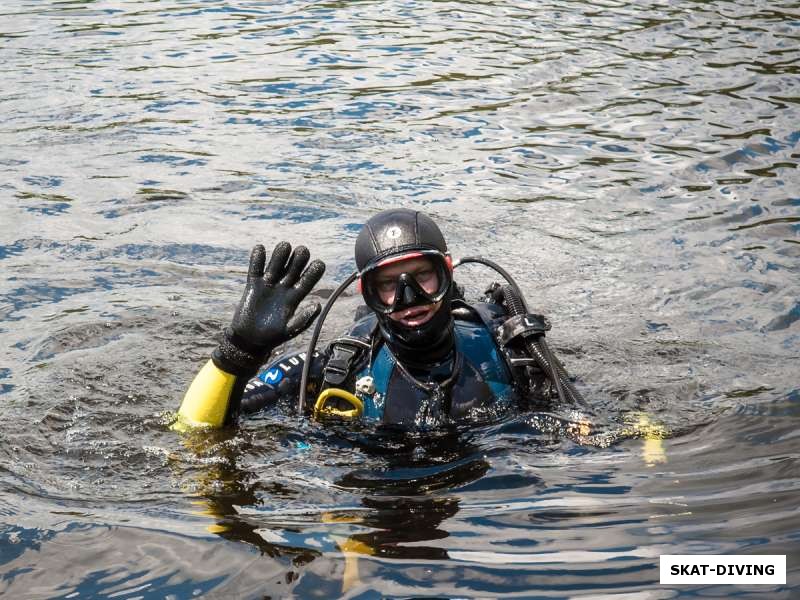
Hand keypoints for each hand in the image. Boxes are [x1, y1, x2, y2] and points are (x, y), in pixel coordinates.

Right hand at [212, 242, 324, 374]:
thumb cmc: (273, 337)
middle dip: (298, 259)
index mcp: (295, 297)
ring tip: (285, 246)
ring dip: (280, 255)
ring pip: (276, 265)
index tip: (319, 264)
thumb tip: (318, 305)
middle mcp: (284, 288)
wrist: (250, 340)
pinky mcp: (253, 285)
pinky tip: (260, 248)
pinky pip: (255, 269)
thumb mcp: (290, 330)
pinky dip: (257, 259)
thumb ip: (303, 319)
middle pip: (293, 269)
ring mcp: (268, 285)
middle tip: (303, 251)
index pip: (307, 281)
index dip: (313, 272)